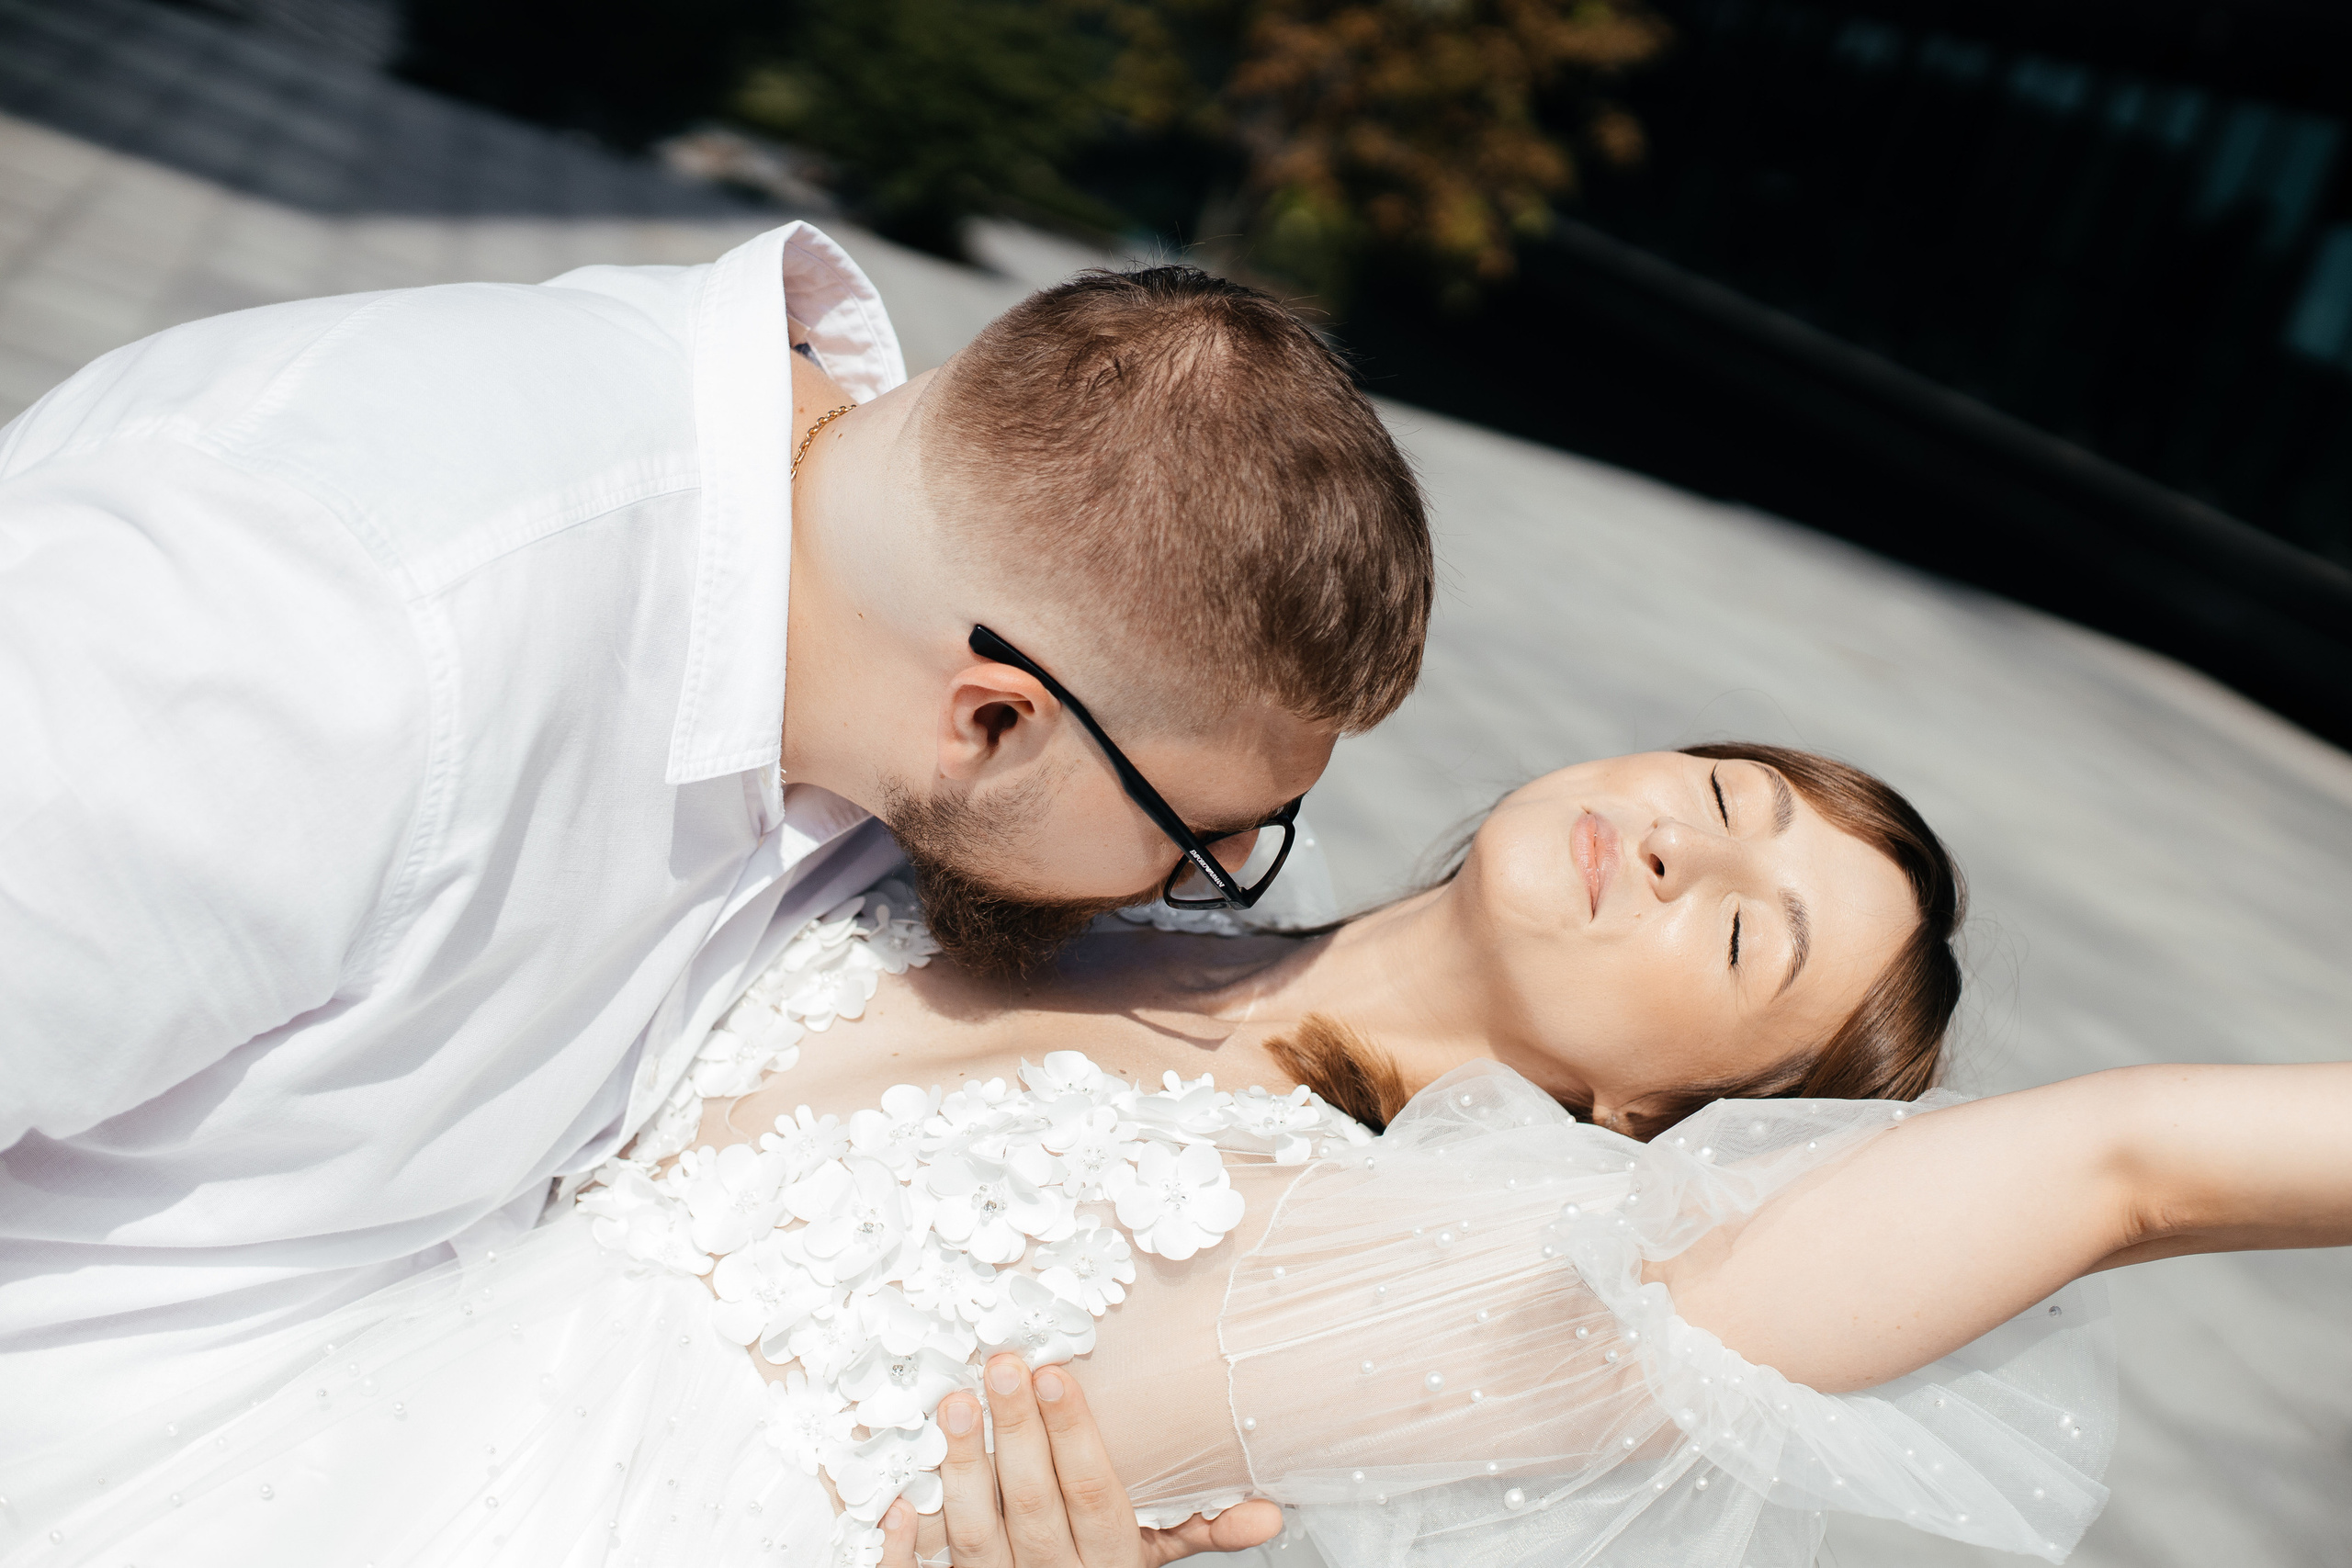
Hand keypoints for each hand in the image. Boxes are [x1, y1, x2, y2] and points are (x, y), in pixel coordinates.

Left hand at [881, 1352, 1283, 1566]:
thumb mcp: (1152, 1563)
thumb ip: (1199, 1532)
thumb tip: (1270, 1514)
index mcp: (1109, 1564)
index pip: (1093, 1495)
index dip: (1074, 1437)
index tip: (1056, 1375)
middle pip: (1031, 1505)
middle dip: (1016, 1433)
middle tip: (999, 1366)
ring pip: (975, 1538)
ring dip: (960, 1471)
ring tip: (951, 1405)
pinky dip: (904, 1551)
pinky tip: (894, 1505)